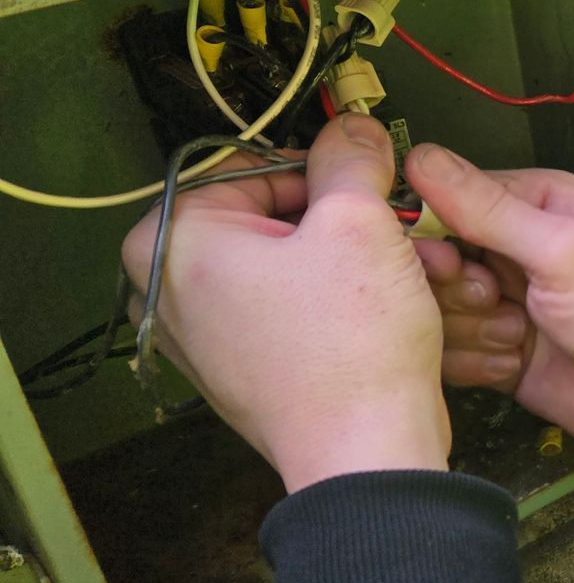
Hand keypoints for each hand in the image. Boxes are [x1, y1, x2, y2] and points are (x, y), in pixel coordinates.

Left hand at [120, 115, 450, 491]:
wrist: (366, 454)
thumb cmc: (349, 348)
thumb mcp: (359, 224)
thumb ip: (352, 159)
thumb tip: (354, 128)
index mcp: (169, 242)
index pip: (256, 165)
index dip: (327, 172)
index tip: (371, 189)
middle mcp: (164, 291)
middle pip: (270, 215)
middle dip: (342, 223)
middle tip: (394, 235)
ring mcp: (197, 338)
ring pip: (284, 263)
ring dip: (347, 261)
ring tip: (399, 274)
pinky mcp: (236, 372)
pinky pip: (285, 310)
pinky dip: (332, 303)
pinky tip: (380, 314)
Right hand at [404, 145, 573, 472]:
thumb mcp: (562, 251)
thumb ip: (488, 209)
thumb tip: (421, 158)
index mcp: (532, 203)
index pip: (444, 198)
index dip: (434, 233)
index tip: (452, 261)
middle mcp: (511, 247)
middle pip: (431, 259)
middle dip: (457, 289)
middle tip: (496, 301)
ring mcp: (501, 300)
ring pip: (434, 310)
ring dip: (471, 330)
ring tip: (518, 335)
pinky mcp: (493, 348)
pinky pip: (447, 353)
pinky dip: (476, 363)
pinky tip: (514, 364)